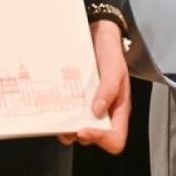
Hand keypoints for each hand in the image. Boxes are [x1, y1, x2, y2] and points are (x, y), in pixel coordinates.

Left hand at [59, 20, 130, 153]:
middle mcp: (105, 113)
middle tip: (66, 125)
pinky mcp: (78, 102)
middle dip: (80, 134)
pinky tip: (56, 108)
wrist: (97, 36)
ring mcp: (90, 108)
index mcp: (119, 109)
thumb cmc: (110, 53)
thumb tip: (97, 112)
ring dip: (68, 129)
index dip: (101, 139)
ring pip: (80, 130)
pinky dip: (62, 116)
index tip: (84, 130)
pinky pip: (70, 116)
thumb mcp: (114, 68)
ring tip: (58, 118)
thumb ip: (109, 89)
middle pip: (95, 138)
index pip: (116, 139)